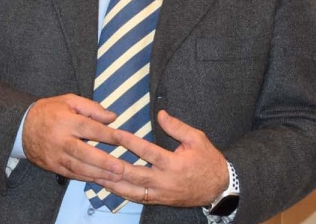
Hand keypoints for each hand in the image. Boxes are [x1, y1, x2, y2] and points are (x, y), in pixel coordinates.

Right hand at [22, 94, 126, 183]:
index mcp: (64, 120)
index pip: (89, 128)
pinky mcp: (52, 166)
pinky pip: (71, 174)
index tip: (124, 139)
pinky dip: (86, 177)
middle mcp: (59, 140)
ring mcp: (55, 155)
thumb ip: (91, 107)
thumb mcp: (68, 100)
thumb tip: (112, 117)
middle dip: (103, 162)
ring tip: (115, 177)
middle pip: (83, 152)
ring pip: (78, 167)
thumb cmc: (49, 111)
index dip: (107, 134)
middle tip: (120, 168)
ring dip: (98, 173)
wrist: (20, 127)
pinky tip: (100, 179)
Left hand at [96, 110, 228, 206]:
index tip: (116, 133)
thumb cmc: (208, 160)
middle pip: (135, 175)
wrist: (219, 188)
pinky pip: (138, 199)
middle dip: (114, 167)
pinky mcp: (160, 201)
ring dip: (113, 184)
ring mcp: (161, 193)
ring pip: (132, 191)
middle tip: (97, 159)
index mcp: (175, 164)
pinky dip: (122, 194)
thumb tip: (160, 114)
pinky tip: (110, 187)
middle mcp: (165, 181)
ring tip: (96, 175)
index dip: (131, 142)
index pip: (149, 152)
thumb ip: (177, 127)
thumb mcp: (197, 139)